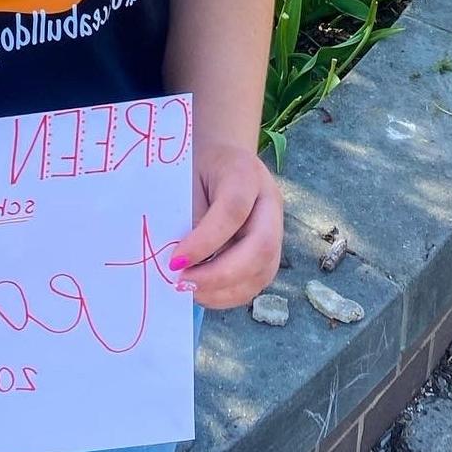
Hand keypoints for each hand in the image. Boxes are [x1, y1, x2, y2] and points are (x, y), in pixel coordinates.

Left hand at [166, 139, 282, 309]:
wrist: (224, 157)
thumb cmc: (200, 166)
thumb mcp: (189, 178)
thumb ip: (188, 214)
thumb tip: (180, 261)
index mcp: (246, 174)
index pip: (232, 211)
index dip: (205, 241)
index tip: (175, 260)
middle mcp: (270, 203)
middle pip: (260, 247)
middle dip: (220, 274)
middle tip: (183, 282)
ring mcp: (276, 229)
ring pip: (263, 271)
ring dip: (224, 291)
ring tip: (190, 291)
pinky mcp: (271, 251)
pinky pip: (257, 281)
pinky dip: (230, 294)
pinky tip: (204, 292)